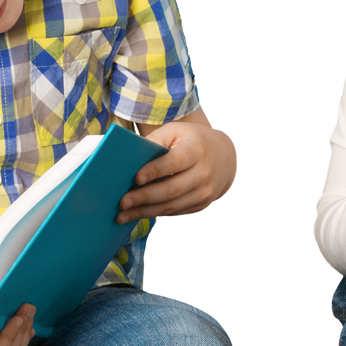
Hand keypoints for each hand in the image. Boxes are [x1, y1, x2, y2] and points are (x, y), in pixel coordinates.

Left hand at [116, 112, 235, 222]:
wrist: (223, 157)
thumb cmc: (192, 141)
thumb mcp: (176, 131)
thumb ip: (155, 139)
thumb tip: (129, 156)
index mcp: (196, 150)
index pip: (175, 162)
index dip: (155, 171)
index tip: (136, 178)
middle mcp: (203, 173)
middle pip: (171, 189)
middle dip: (145, 197)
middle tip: (122, 202)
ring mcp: (204, 192)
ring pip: (171, 206)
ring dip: (145, 211)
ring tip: (122, 215)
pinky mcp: (201, 205)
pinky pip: (174, 212)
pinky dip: (154, 214)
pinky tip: (136, 214)